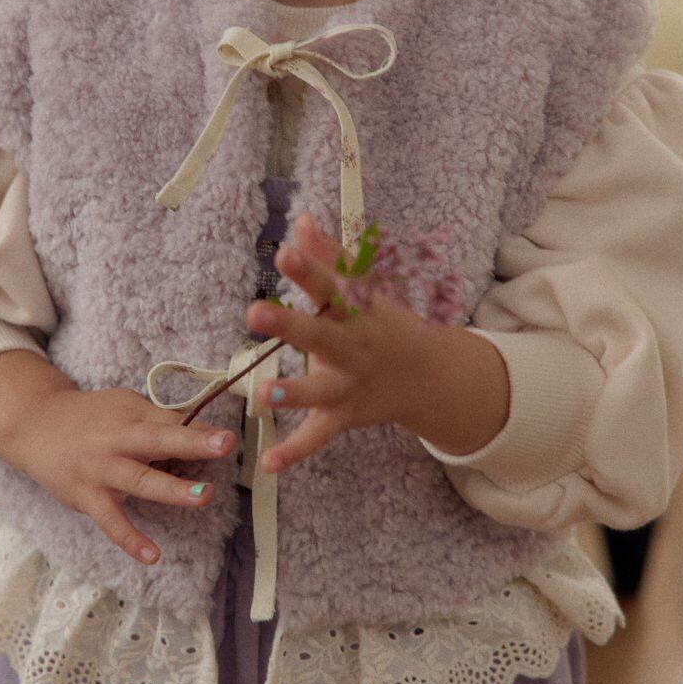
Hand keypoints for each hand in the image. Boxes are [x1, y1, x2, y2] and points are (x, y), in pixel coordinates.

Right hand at [0, 386, 236, 566]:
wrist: (34, 425)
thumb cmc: (91, 417)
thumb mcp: (123, 406)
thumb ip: (159, 419)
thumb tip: (204, 430)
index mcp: (130, 415)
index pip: (170, 420)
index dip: (200, 428)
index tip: (229, 435)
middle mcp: (116, 440)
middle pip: (156, 440)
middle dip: (191, 444)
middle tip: (224, 445)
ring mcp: (100, 469)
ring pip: (138, 479)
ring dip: (172, 489)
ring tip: (205, 497)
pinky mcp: (86, 497)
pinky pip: (110, 521)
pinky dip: (130, 539)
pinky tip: (153, 556)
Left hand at [243, 212, 436, 473]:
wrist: (428, 376)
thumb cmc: (384, 322)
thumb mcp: (366, 288)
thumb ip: (330, 256)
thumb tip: (301, 220)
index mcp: (354, 311)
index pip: (330, 286)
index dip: (308, 269)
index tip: (284, 251)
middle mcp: (352, 348)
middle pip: (319, 335)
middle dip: (288, 326)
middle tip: (253, 312)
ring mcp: (348, 385)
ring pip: (319, 391)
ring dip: (293, 392)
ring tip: (262, 394)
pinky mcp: (343, 416)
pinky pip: (317, 436)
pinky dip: (294, 452)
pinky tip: (267, 463)